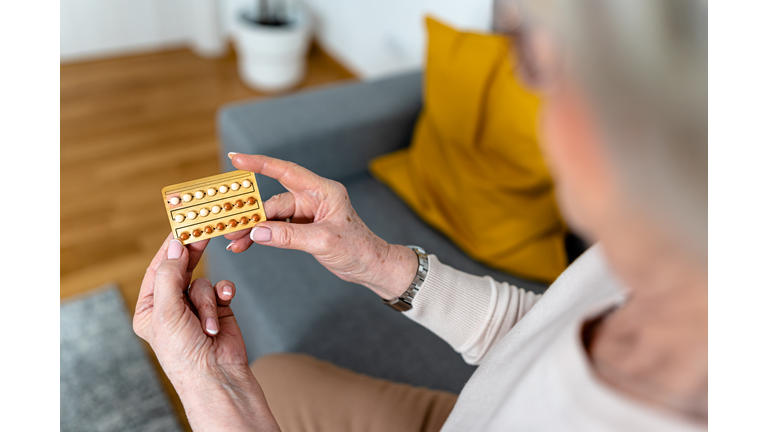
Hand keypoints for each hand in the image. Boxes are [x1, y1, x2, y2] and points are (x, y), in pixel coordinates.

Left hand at [134, 234, 279, 431]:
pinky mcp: (219, 309)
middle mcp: (172, 306)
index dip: (169, 247)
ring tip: (207, 323)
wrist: (217, 376)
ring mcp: (196, 308)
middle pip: (181, 270)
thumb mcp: (167, 311)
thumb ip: (170, 275)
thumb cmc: (184, 353)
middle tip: (202, 233)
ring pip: (204, 281)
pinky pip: (222, 288)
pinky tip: (226, 304)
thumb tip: (175, 246)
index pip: (157, 269)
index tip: (180, 226)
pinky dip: (224, 296)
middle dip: (191, 257)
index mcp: (150, 308)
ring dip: (208, 299)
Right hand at [224, 154, 417, 299]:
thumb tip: (257, 231)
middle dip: (252, 215)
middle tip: (231, 228)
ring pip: (272, 217)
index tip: (237, 158)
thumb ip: (289, 236)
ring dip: (253, 229)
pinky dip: (262, 236)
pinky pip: (276, 228)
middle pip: (274, 202)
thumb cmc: (358, 249)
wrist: (370, 267)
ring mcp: (307, 213)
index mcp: (323, 191)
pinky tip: (247, 243)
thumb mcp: (323, 242)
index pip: (287, 171)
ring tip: (235, 242)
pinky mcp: (303, 228)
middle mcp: (313, 198)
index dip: (261, 163)